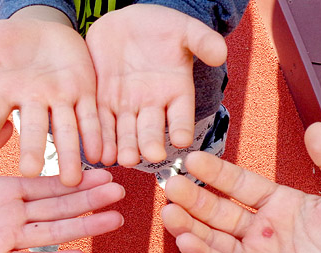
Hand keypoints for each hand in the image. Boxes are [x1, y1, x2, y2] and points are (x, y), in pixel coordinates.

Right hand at [0, 6, 100, 185]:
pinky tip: (101, 157)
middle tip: (29, 172)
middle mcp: (33, 105)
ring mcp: (60, 103)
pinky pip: (91, 117)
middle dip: (31, 149)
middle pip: (32, 129)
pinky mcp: (84, 96)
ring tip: (72, 180)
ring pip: (65, 131)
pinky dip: (96, 136)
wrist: (45, 37)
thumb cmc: (10, 43)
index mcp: (6, 94)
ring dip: (69, 154)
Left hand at [0, 122, 124, 252]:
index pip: (49, 184)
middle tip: (121, 194)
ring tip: (114, 221)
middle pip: (60, 208)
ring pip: (53, 233)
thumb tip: (10, 121)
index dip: (77, 180)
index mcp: (7, 193)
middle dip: (91, 201)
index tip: (103, 173)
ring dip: (84, 228)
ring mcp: (8, 241)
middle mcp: (14, 217)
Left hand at [86, 5, 226, 165]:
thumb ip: (202, 40)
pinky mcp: (103, 104)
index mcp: (176, 93)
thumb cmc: (161, 28)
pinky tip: (99, 154)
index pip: (181, 115)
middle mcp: (152, 107)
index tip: (182, 139)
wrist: (126, 24)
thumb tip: (221, 52)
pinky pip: (101, 124)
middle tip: (151, 155)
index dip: (182, 127)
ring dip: (125, 147)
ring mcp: (127, 108)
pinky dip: (100, 139)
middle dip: (150, 143)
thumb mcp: (183, 30)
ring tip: (125, 159)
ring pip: (126, 133)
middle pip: (151, 130)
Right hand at [162, 123, 320, 252]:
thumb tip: (315, 127)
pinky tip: (186, 248)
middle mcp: (260, 229)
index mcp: (279, 204)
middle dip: (193, 200)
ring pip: (216, 242)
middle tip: (169, 187)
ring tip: (168, 216)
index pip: (240, 184)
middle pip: (219, 212)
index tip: (193, 159)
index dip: (217, 173)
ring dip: (191, 229)